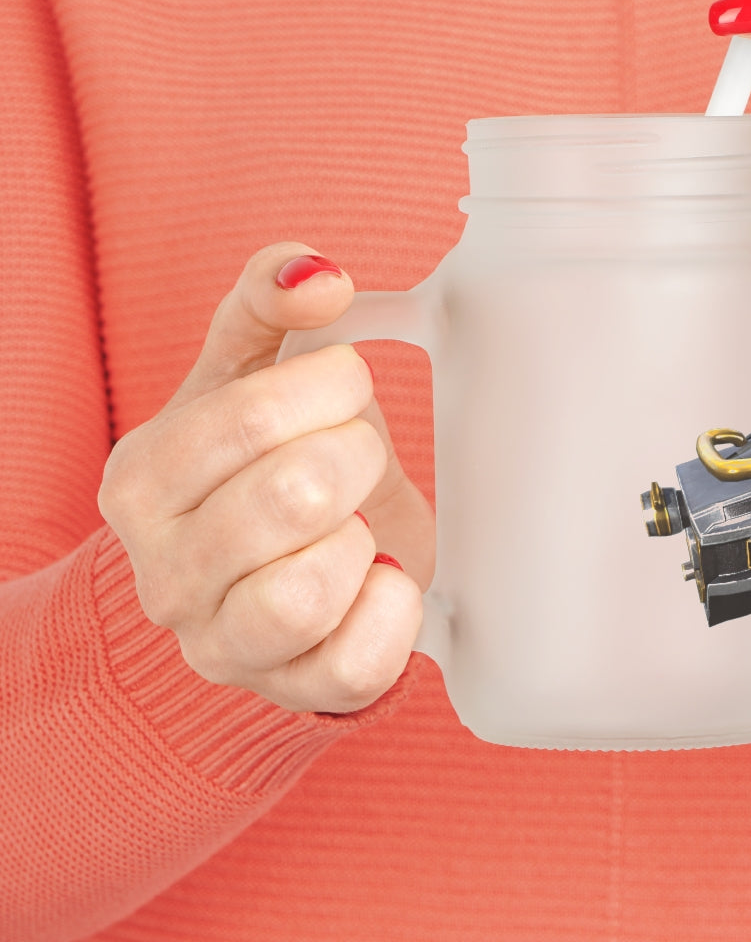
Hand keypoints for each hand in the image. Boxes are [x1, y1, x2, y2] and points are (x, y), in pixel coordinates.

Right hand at [98, 243, 433, 713]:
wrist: (270, 566)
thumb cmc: (261, 460)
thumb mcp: (249, 369)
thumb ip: (268, 300)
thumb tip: (318, 274)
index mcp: (143, 479)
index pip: (252, 416)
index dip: (330, 387)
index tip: (345, 386)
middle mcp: (164, 573)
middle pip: (294, 496)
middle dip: (356, 456)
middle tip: (356, 455)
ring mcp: (222, 644)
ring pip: (309, 591)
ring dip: (362, 538)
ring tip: (356, 521)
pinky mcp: (292, 691)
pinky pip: (356, 664)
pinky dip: (393, 609)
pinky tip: (381, 575)